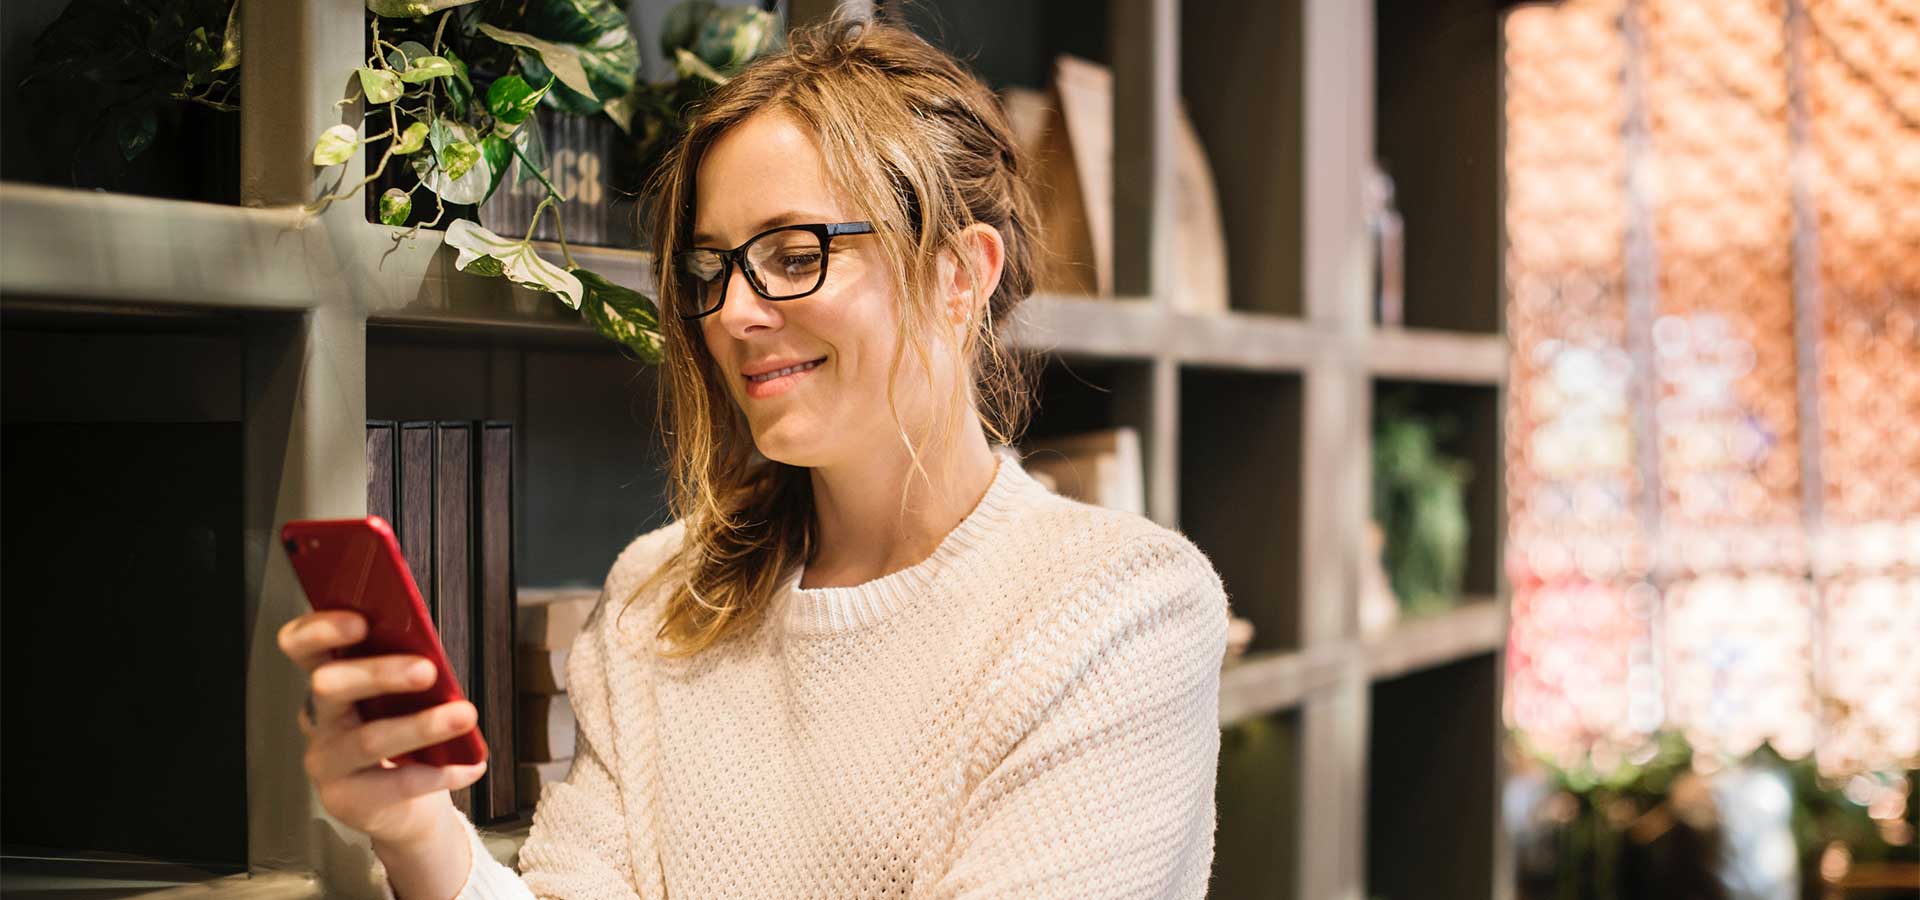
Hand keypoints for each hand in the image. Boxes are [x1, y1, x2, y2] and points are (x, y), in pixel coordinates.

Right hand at [278, 609, 486, 849]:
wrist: (405, 806)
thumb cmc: (404, 735)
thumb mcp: (403, 697)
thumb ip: (407, 668)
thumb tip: (431, 650)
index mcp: (330, 679)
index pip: (302, 646)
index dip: (321, 631)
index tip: (360, 622)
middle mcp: (319, 719)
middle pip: (330, 686)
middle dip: (379, 673)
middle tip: (427, 670)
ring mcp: (326, 761)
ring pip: (368, 739)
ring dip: (421, 726)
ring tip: (464, 716)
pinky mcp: (345, 799)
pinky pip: (396, 783)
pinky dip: (441, 772)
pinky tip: (471, 764)